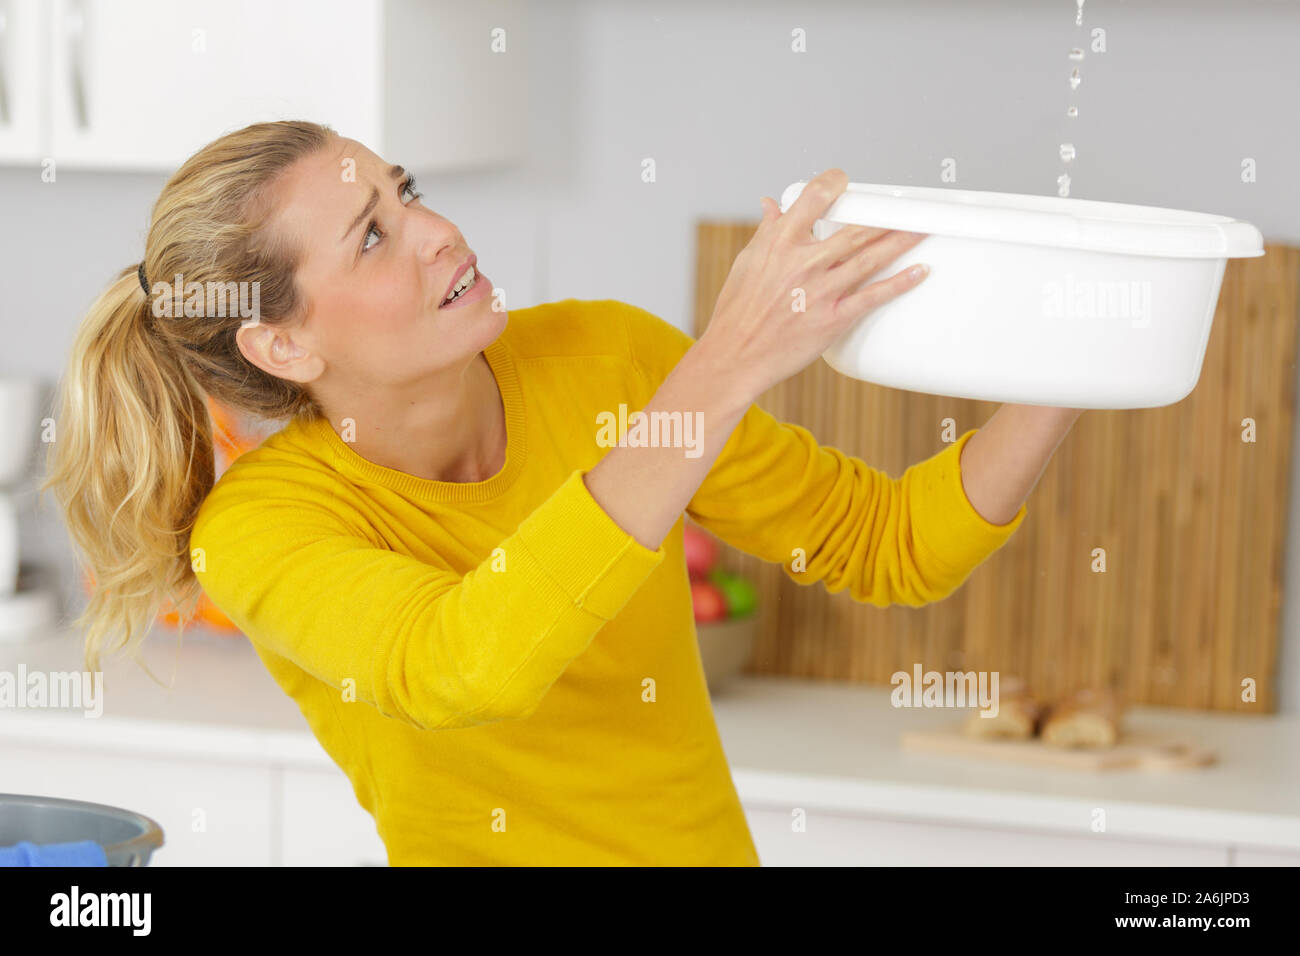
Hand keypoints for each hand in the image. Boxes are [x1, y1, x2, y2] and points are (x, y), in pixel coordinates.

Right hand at [700, 168, 929, 400]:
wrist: (734, 356)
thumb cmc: (736, 312)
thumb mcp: (746, 263)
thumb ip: (766, 231)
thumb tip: (770, 204)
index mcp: (779, 243)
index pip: (815, 197)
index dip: (835, 182)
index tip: (845, 181)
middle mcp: (802, 263)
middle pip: (856, 229)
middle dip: (886, 214)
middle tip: (909, 205)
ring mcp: (819, 291)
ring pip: (870, 258)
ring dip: (902, 241)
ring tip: (925, 228)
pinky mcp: (831, 319)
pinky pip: (871, 297)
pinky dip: (898, 283)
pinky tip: (918, 271)